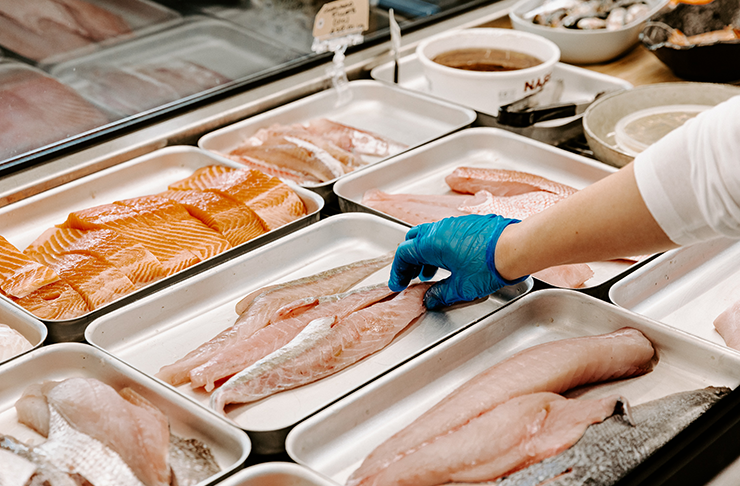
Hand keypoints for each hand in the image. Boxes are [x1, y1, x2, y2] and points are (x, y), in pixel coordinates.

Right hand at [388, 214, 525, 308]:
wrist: (517, 248)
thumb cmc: (489, 265)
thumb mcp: (461, 287)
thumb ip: (441, 293)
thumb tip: (430, 298)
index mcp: (431, 243)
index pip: (404, 254)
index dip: (398, 271)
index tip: (399, 284)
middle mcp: (439, 229)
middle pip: (413, 241)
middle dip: (409, 260)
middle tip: (411, 277)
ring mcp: (454, 223)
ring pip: (429, 236)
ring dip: (425, 254)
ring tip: (431, 273)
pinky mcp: (468, 224)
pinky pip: (445, 233)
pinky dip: (440, 248)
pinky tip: (451, 263)